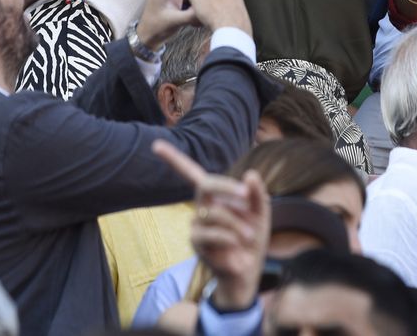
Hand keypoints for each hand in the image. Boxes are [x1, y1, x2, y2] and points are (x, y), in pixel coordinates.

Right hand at [154, 139, 269, 312]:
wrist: (248, 271)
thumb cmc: (251, 238)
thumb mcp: (260, 214)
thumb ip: (257, 194)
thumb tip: (250, 174)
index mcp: (214, 196)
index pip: (191, 173)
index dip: (174, 158)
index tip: (156, 144)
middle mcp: (201, 207)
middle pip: (205, 185)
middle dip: (226, 187)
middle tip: (246, 195)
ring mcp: (196, 225)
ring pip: (214, 213)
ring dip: (237, 224)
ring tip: (248, 237)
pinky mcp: (196, 243)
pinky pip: (212, 233)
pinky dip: (230, 238)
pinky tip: (237, 249)